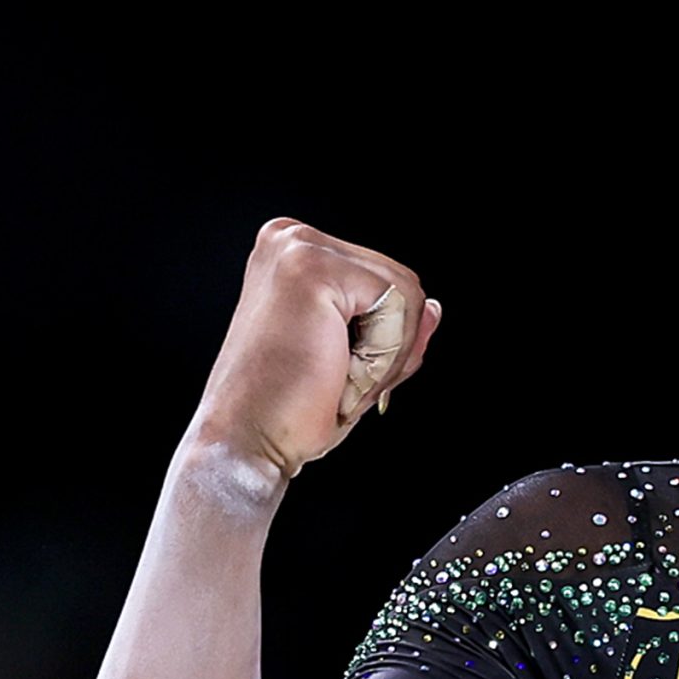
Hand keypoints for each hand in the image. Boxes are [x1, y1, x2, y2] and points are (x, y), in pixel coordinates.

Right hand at [188, 217, 443, 484]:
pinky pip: (399, 306)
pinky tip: (336, 370)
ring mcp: (298, 248)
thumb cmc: (289, 409)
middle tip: (334, 377)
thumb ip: (397, 327)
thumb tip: (433, 307)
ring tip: (332, 374)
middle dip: (389, 347)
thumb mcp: (356, 359)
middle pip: (403, 285)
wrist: (245, 440)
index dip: (386, 340)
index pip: (389, 283)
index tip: (336, 370)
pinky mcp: (312, 268)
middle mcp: (291, 238)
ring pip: (407, 296)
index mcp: (295, 253)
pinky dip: (384, 355)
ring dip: (385, 354)